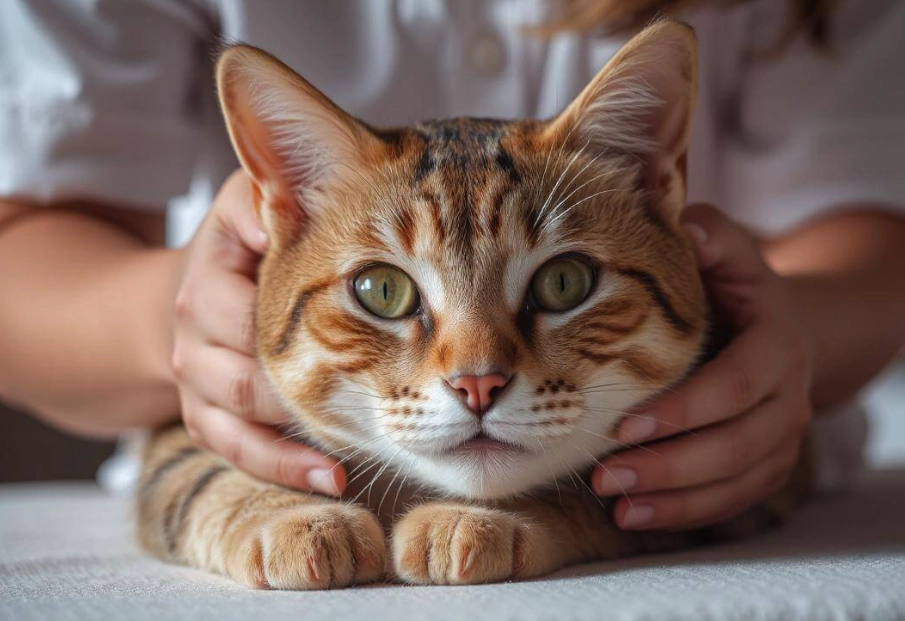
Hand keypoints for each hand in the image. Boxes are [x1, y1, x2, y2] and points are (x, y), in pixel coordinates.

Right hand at [171, 170, 344, 494]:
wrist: (196, 288)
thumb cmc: (246, 240)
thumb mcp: (251, 200)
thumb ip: (273, 190)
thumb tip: (289, 198)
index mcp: (208, 277)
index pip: (243, 306)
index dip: (299, 319)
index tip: (368, 330)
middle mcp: (193, 331)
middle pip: (245, 370)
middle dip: (307, 385)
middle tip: (381, 399)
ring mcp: (198, 380)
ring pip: (242, 416)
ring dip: (302, 435)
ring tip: (366, 446)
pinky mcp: (205, 417)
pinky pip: (239, 450)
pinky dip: (285, 467)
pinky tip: (333, 478)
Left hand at [593, 204, 812, 530]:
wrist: (776, 325)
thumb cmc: (733, 286)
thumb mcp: (727, 251)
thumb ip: (708, 236)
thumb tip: (684, 229)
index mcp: (776, 343)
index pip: (736, 384)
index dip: (685, 409)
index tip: (625, 426)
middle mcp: (787, 396)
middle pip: (736, 444)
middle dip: (670, 464)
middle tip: (606, 475)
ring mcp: (781, 437)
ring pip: (736, 480)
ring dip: (675, 498)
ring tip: (616, 504)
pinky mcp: (766, 464)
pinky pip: (734, 500)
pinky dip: (687, 513)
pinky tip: (637, 516)